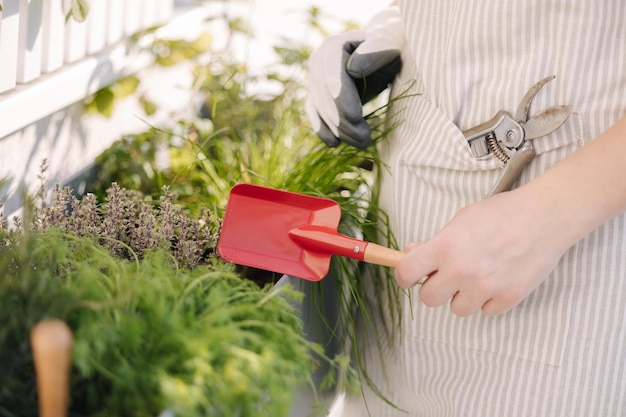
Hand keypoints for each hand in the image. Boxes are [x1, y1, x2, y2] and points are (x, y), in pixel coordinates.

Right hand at [306, 7, 403, 147]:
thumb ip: (375, 53)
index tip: (356, 117)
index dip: (342, 98)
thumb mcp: (390, 48)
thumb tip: (352, 68)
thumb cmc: (390, 50)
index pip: (332, 76)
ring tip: (363, 142)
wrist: (382, 54)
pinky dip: (324, 131)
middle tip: (366, 139)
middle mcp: (318, 61)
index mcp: (333, 46)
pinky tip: (335, 144)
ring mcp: (314, 80)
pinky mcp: (316, 96)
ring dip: (339, 130)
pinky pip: (315, 116)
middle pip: (325, 97)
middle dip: (343, 120)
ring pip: (320, 110)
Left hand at [395, 191, 570, 315]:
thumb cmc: (501, 213)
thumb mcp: (461, 219)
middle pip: (428, 298)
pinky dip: (490, 300)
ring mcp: (486, 286)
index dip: (404, 276)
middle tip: (448, 275)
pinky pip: (486, 311)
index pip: (406, 272)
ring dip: (462, 296)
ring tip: (478, 275)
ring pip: (457, 309)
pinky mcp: (509, 298)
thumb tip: (412, 254)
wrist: (545, 216)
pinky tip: (499, 279)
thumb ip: (436, 241)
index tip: (411, 275)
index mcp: (445, 246)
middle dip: (435, 288)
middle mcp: (462, 269)